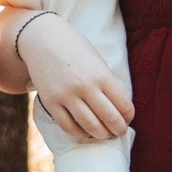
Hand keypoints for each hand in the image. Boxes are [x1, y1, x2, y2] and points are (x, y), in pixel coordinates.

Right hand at [18, 13, 132, 141]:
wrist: (41, 37)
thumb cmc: (74, 48)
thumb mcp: (97, 61)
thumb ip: (108, 84)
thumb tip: (119, 110)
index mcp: (101, 74)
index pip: (124, 105)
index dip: (129, 116)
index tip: (128, 119)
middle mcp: (84, 86)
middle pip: (110, 119)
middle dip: (118, 129)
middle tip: (119, 131)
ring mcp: (66, 96)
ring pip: (90, 127)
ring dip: (101, 134)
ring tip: (104, 134)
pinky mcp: (50, 102)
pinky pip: (68, 126)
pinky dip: (80, 133)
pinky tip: (85, 131)